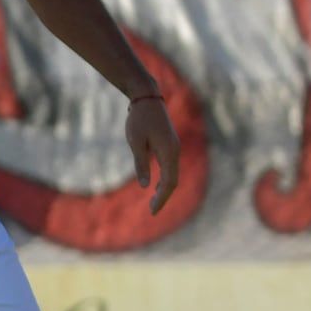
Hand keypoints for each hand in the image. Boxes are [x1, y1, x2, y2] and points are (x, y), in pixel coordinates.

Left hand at [125, 94, 179, 214]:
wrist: (147, 99)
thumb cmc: (139, 119)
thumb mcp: (135, 142)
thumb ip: (141, 164)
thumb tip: (144, 186)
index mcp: (169, 152)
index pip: (169, 182)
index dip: (162, 198)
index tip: (152, 211)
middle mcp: (175, 152)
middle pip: (173, 181)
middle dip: (163, 197)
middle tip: (151, 211)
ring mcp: (173, 149)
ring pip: (172, 174)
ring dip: (164, 189)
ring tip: (153, 202)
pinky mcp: (169, 145)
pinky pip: (170, 167)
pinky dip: (164, 179)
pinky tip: (156, 185)